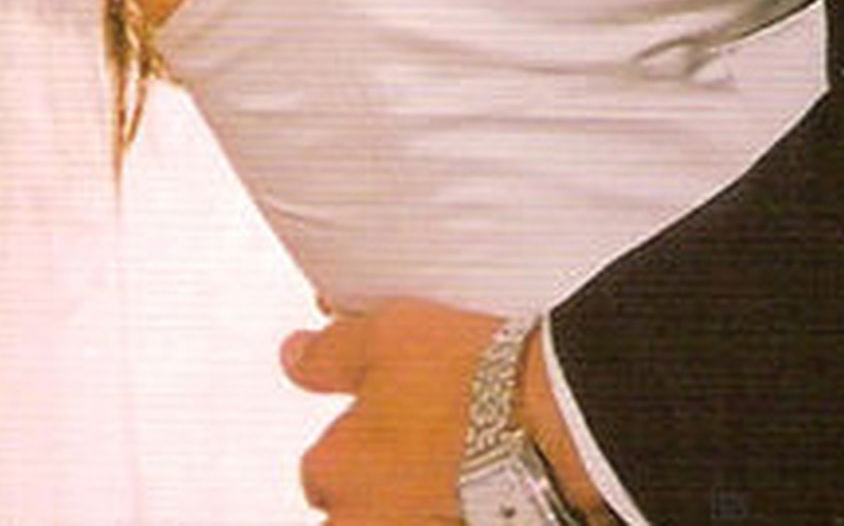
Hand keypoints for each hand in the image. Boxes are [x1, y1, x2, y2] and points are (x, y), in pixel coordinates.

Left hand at [285, 301, 490, 524]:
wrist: (550, 421)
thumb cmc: (466, 378)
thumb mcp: (386, 336)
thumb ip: (329, 354)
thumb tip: (294, 355)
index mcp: (335, 471)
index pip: (318, 472)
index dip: (349, 441)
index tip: (379, 418)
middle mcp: (365, 521)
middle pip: (350, 517)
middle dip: (375, 491)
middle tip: (416, 449)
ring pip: (399, 521)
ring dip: (415, 503)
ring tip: (455, 466)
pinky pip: (447, 521)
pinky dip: (453, 510)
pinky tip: (481, 487)